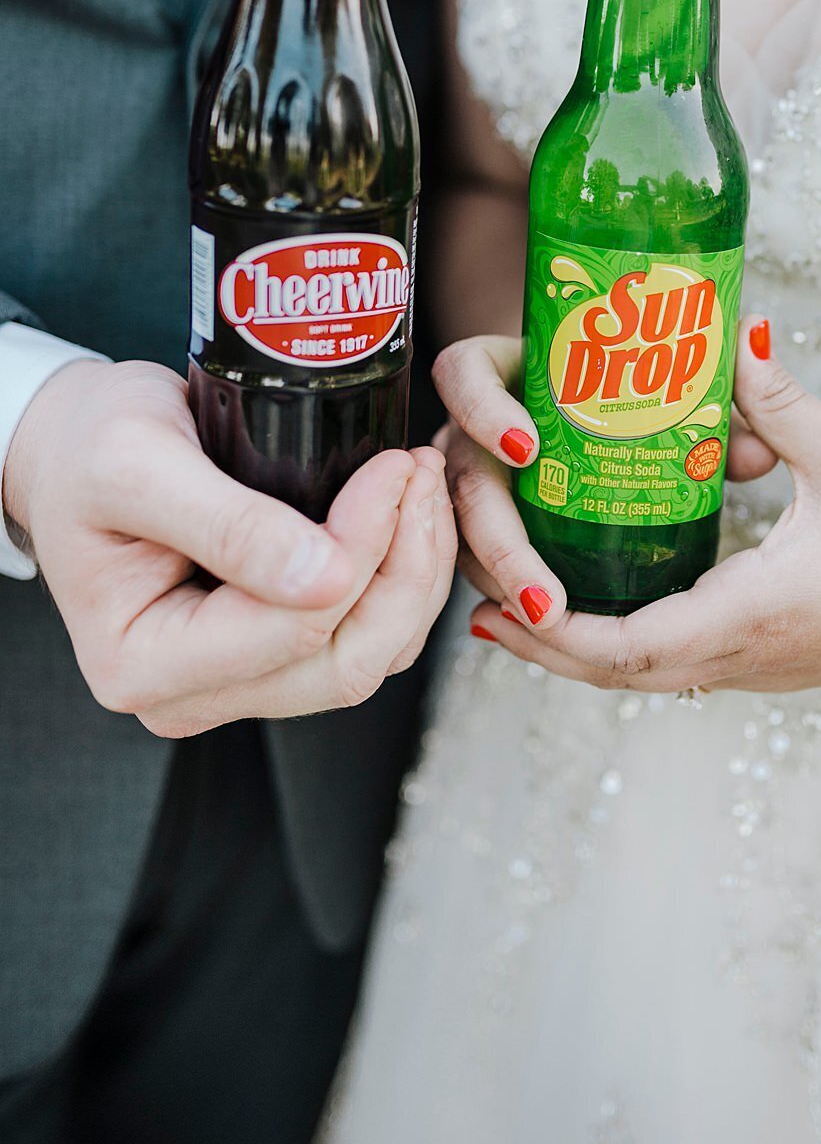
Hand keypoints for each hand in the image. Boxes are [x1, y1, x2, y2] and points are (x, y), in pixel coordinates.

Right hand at [2, 360, 457, 735]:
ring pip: (373, 654)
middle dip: (403, 567)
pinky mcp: (279, 652)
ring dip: (415, 571)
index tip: (392, 465)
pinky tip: (410, 512)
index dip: (360, 547)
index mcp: (144, 664)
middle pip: (344, 662)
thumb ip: (225, 524)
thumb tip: (324, 577)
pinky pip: (371, 634)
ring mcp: (243, 680)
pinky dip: (405, 576)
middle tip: (420, 471)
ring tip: (421, 481)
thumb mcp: (136, 464)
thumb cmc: (90, 451)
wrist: (75, 450)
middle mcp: (194, 694)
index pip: (291, 629)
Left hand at [463, 318, 820, 691]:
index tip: (492, 603)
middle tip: (485, 596)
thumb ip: (780, 404)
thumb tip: (733, 335)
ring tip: (528, 598)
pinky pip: (685, 662)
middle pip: (614, 673)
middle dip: (540, 639)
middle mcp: (747, 659)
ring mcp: (766, 668)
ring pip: (648, 674)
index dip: (545, 631)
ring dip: (580, 645)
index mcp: (749, 619)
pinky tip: (621, 594)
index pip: (618, 649)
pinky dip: (631, 640)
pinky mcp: (785, 660)